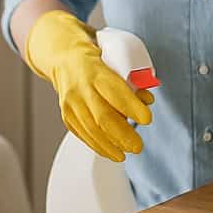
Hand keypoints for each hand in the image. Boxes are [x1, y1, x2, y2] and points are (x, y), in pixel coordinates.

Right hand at [24, 10, 153, 161]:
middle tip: (138, 145)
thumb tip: (147, 100)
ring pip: (91, 129)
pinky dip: (99, 146)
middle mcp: (80, 88)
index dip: (132, 108)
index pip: (115, 92)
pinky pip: (83, 134)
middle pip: (102, 116)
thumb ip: (132, 80)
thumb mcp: (116, 60)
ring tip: (126, 153)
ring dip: (110, 146)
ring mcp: (71, 103)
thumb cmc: (96, 59)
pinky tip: (112, 152)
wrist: (65, 59)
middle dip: (122, 135)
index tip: (147, 118)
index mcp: (95, 71)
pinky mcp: (66, 115)